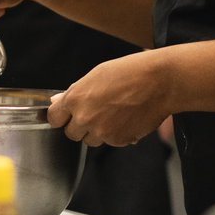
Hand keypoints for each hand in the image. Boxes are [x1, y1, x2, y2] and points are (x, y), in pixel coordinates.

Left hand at [47, 50, 170, 147]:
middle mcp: (85, 118)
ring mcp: (102, 132)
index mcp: (76, 98)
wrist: (159, 81)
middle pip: (71, 133)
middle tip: (96, 111)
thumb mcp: (96, 74)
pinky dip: (116, 134)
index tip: (66, 114)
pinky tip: (126, 118)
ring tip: (114, 114)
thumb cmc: (129, 72)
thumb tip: (57, 101)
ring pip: (90, 140)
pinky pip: (110, 142)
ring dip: (98, 131)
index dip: (61, 116)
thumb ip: (75, 91)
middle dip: (80, 125)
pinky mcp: (118, 141)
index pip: (54, 118)